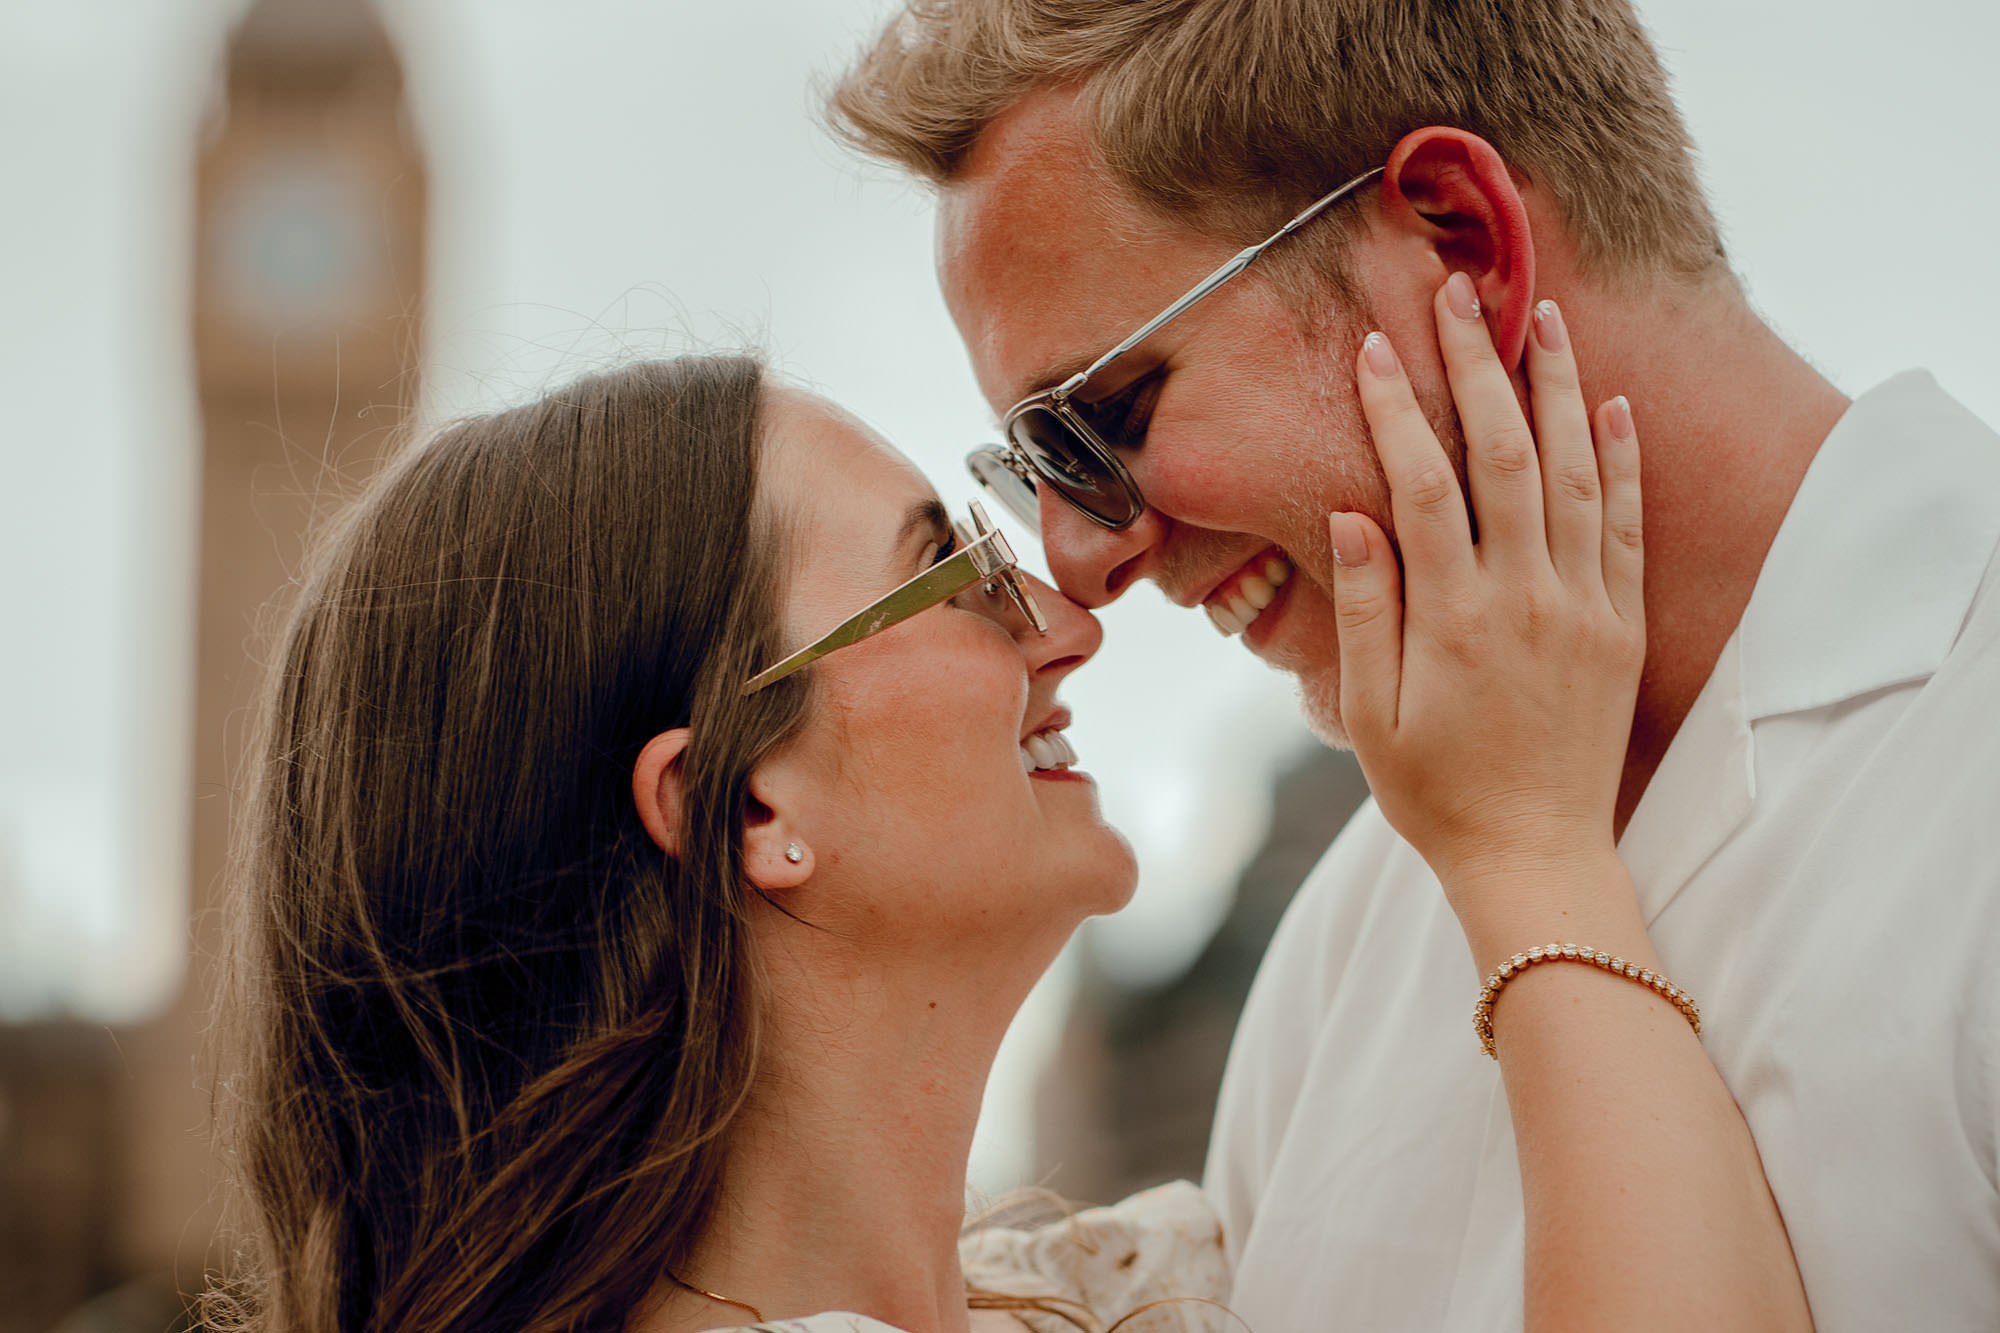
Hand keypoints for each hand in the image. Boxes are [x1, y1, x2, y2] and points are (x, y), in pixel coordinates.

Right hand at [1328, 275, 1643, 917]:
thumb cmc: (1435, 793)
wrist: (1536, 857)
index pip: (1423, 486)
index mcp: (1453, 619)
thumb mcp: (1370, 716)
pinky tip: (1609, 405)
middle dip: (1478, 366)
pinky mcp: (1621, 627)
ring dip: (1557, 388)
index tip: (1376, 347)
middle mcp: (1526, 599)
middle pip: (1504, 455)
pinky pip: (1624, 527)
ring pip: (1573, 474)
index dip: (1398, 410)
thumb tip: (1352, 515)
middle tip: (1459, 294)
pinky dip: (1620, 461)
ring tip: (1542, 316)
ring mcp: (1583, 608)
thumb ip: (1364, 612)